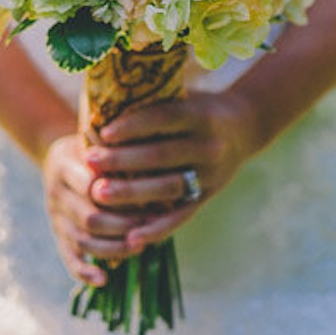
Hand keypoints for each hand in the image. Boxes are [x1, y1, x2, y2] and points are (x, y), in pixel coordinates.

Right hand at [42, 132, 145, 287]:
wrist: (62, 156)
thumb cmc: (93, 145)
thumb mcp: (98, 136)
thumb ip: (116, 149)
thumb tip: (152, 162)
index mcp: (62, 164)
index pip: (90, 184)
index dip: (119, 193)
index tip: (150, 197)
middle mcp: (55, 193)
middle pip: (89, 217)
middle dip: (122, 224)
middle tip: (151, 225)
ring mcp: (56, 217)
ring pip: (82, 240)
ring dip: (113, 247)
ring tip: (139, 246)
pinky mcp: (59, 235)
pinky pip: (68, 258)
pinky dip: (84, 271)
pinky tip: (103, 280)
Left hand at [83, 86, 258, 249]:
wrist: (244, 128)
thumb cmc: (197, 108)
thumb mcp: (182, 98)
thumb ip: (151, 103)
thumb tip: (101, 108)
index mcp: (202, 116)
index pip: (163, 118)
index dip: (133, 125)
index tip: (104, 132)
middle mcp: (209, 146)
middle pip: (161, 155)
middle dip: (123, 160)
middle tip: (91, 162)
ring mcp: (211, 175)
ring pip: (168, 187)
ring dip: (132, 193)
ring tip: (99, 194)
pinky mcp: (207, 197)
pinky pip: (180, 216)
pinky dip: (156, 229)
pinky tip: (131, 237)